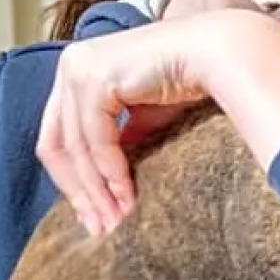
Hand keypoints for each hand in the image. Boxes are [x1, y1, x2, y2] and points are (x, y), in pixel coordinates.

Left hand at [36, 10, 266, 236]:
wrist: (221, 53)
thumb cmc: (192, 78)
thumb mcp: (145, 115)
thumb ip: (121, 139)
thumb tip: (105, 181)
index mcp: (79, 68)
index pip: (61, 134)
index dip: (74, 178)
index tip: (93, 214)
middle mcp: (72, 64)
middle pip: (58, 143)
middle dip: (79, 190)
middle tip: (99, 227)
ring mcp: (79, 70)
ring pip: (74, 147)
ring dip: (95, 189)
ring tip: (115, 220)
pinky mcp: (94, 80)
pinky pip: (96, 140)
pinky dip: (110, 173)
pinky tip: (127, 195)